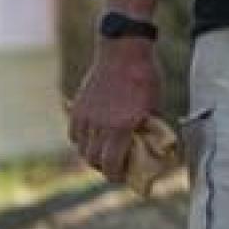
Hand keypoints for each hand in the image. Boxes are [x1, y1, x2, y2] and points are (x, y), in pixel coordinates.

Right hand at [67, 39, 158, 181]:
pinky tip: (91, 139)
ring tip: (103, 154)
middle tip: (115, 168)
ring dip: (92, 155)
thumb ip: (148, 127)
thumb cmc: (146, 76)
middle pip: (93, 160)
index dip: (116, 175)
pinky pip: (74, 134)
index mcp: (122, 126)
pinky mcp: (78, 107)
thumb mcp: (154, 104)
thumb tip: (150, 145)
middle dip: (104, 168)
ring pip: (82, 148)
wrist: (123, 50)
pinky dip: (81, 141)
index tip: (122, 177)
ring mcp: (86, 116)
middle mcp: (101, 124)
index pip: (112, 163)